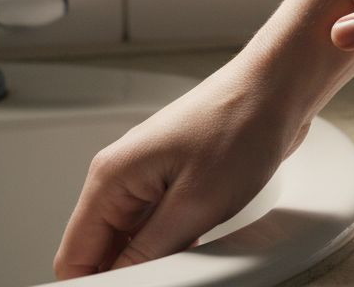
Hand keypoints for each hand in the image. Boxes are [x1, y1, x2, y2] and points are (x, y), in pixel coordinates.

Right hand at [53, 56, 308, 277]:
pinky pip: (160, 226)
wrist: (278, 87)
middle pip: (102, 249)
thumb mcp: (195, 203)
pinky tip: (198, 248)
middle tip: (168, 277)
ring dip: (154, 261)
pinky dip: (174, 244)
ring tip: (185, 263)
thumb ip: (149, 250)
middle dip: (127, 275)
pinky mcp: (176, 180)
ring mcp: (150, 176)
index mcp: (112, 176)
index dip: (93, 286)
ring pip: (134, 240)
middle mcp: (124, 175)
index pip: (74, 254)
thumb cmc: (240, 123)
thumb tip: (116, 280)